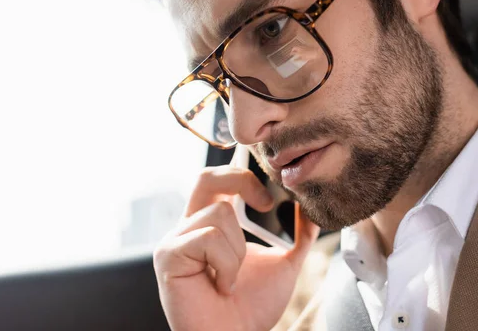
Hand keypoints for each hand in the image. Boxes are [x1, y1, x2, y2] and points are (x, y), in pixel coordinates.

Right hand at [153, 165, 319, 330]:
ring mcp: (176, 239)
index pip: (219, 178)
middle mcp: (190, 226)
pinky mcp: (168, 255)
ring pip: (219, 213)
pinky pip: (208, 238)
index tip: (269, 198)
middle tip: (266, 204)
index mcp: (212, 223)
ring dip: (239, 250)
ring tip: (232, 278)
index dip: (241, 170)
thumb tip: (309, 207)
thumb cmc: (253, 307)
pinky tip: (221, 285)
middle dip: (241, 182)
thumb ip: (299, 235)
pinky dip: (227, 264)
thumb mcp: (285, 263)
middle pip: (207, 177)